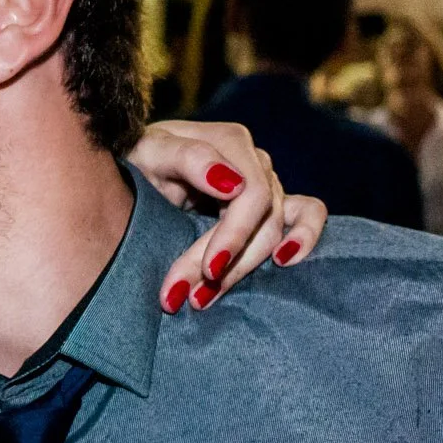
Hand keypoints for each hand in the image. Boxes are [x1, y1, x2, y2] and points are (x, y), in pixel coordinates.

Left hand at [125, 120, 328, 313]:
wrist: (134, 169)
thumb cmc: (139, 158)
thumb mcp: (149, 152)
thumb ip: (188, 158)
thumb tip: (233, 184)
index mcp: (229, 143)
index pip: (251, 195)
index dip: (233, 236)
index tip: (207, 271)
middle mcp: (254, 162)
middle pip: (262, 220)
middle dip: (228, 263)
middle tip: (190, 297)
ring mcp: (266, 183)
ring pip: (274, 233)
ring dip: (242, 270)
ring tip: (203, 299)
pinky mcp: (270, 205)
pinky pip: (308, 214)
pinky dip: (306, 236)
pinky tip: (286, 261)